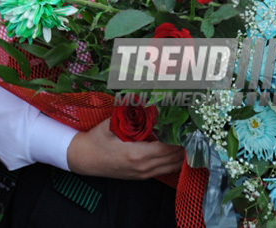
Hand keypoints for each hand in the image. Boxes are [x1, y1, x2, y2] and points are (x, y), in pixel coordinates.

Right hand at [67, 118, 183, 178]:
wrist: (83, 159)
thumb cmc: (96, 140)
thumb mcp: (112, 123)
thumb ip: (130, 113)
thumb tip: (146, 98)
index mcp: (137, 155)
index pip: (167, 148)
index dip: (180, 138)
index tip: (188, 125)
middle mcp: (143, 168)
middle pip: (173, 159)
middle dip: (184, 145)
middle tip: (192, 128)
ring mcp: (142, 174)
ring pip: (171, 167)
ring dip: (180, 154)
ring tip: (187, 137)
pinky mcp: (141, 176)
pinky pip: (163, 170)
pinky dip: (172, 160)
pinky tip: (175, 147)